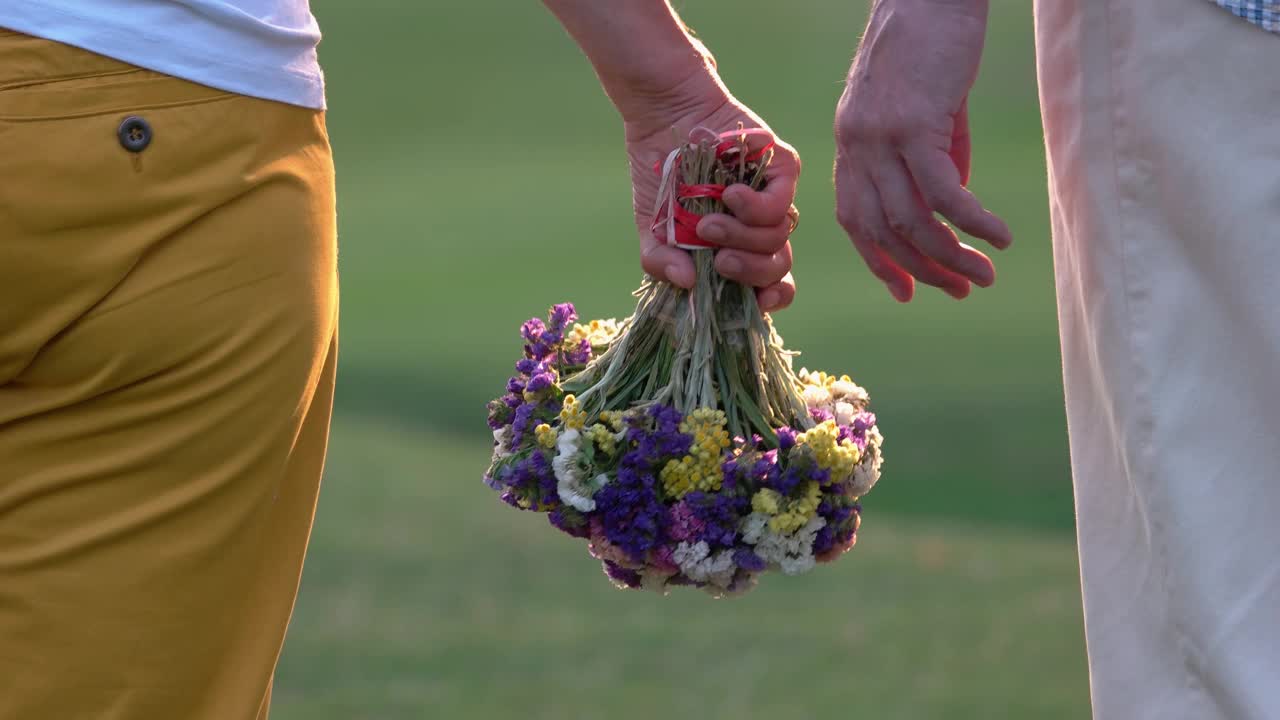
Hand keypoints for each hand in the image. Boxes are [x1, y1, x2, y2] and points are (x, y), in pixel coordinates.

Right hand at [624, 70, 801, 312]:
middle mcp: (759, 226)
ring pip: (779, 237)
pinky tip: (729, 195)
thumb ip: (662, 262)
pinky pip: (781, 203)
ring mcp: (772, 197)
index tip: (757, 302)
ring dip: (741, 237)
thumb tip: (686, 283)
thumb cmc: (660, 177)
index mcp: (737, 247)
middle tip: (720, 260)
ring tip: (708, 224)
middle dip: (750, 272)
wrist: (664, 120)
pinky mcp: (781, 168)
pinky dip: (753, 207)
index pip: (771, 283)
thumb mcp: (652, 229)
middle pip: (778, 265)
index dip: (771, 298)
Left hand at [833, 0, 1010, 301]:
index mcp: (851, 144)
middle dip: (923, 269)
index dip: (879, 261)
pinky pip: (943, 192)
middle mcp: (856, 146)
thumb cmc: (933, 45)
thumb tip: (950, 209)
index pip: (855, 218)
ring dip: (950, 256)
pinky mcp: (914, 124)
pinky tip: (997, 237)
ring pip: (911, 220)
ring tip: (984, 274)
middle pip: (882, 230)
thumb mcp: (925, 111)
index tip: (908, 291)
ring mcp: (880, 137)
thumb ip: (933, 158)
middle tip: (962, 289)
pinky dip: (972, 222)